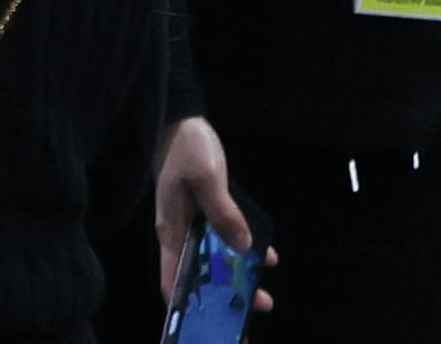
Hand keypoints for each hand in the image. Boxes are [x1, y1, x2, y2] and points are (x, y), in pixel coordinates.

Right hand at [156, 118, 257, 309]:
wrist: (183, 118)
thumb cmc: (186, 149)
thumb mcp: (206, 178)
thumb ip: (224, 213)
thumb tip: (242, 248)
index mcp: (171, 230)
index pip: (172, 279)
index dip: (186, 306)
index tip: (209, 325)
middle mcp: (181, 234)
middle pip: (198, 276)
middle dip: (223, 297)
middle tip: (251, 310)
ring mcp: (194, 224)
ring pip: (215, 261)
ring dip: (238, 277)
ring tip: (264, 294)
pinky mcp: (208, 212)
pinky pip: (226, 239)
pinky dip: (245, 251)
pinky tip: (268, 257)